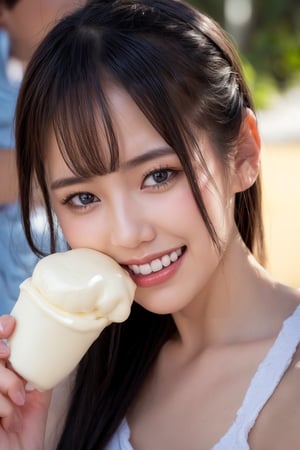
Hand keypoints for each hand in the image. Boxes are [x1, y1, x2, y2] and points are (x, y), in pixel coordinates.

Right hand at [0, 315, 50, 449]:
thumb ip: (38, 371)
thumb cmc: (24, 432)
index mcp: (0, 372)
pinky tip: (6, 418)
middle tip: (7, 354)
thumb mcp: (37, 395)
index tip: (10, 326)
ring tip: (19, 400)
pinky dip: (2, 405)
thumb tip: (55, 346)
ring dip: (7, 382)